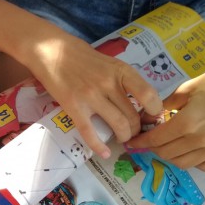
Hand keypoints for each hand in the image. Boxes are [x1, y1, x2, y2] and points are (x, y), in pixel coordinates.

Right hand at [22, 28, 161, 157]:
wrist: (49, 51)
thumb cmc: (80, 55)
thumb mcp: (108, 62)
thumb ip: (122, 79)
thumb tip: (138, 99)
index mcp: (120, 71)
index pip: (148, 95)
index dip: (154, 110)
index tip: (151, 116)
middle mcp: (108, 84)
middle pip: (132, 115)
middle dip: (136, 129)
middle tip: (132, 132)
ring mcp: (91, 96)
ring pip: (117, 125)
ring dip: (123, 136)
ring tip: (121, 138)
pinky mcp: (74, 107)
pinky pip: (90, 132)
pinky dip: (99, 146)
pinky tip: (104, 153)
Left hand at [126, 61, 204, 170]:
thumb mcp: (188, 87)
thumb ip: (165, 104)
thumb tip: (145, 117)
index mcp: (188, 122)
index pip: (156, 140)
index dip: (141, 142)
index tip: (132, 142)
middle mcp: (201, 141)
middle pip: (167, 154)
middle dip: (153, 148)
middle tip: (150, 140)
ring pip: (183, 164)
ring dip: (170, 156)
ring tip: (168, 145)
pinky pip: (204, 166)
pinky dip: (192, 161)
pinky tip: (189, 149)